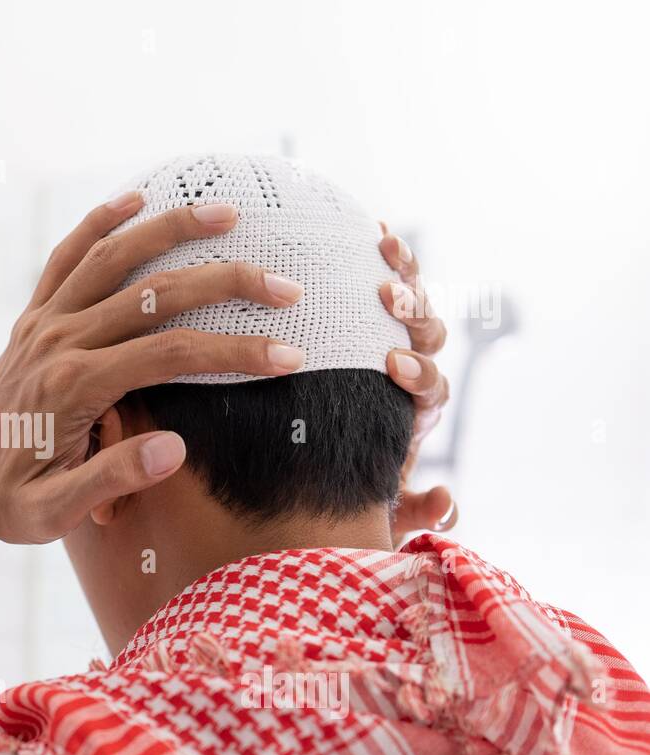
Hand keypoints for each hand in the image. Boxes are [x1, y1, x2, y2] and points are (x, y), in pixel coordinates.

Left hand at [0, 193, 307, 596]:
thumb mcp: (56, 513)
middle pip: (156, 295)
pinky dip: (99, 223)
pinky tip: (134, 199)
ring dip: (172, 229)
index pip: (171, 354)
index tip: (290, 356)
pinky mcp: (33, 318)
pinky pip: (65, 257)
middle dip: (228, 285)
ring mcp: (44, 323)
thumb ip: (111, 479)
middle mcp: (59, 342)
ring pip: (114, 258)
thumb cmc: (13, 503)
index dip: (235, 352)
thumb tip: (175, 450)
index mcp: (74, 387)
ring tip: (227, 213)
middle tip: (286, 286)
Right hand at [377, 224, 456, 537]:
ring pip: (412, 303)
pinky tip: (374, 231)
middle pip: (428, 337)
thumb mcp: (377, 506)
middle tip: (388, 301)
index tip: (392, 365)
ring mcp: (395, 342)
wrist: (322, 463)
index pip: (431, 389)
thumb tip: (446, 498)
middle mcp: (412, 373)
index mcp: (415, 412)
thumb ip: (409, 509)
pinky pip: (390, 284)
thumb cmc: (346, 482)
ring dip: (405, 275)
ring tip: (386, 249)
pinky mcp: (374, 321)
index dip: (419, 373)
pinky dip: (391, 261)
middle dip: (413, 316)